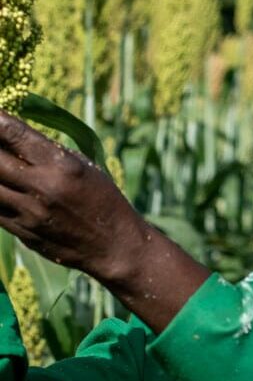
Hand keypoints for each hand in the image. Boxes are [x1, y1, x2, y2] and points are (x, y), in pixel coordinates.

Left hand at [0, 112, 208, 330]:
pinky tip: (2, 186)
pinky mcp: (22, 232)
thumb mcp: (81, 166)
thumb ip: (44, 152)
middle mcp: (42, 188)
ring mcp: (29, 212)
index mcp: (61, 165)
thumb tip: (8, 135)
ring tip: (0, 166)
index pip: (14, 133)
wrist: (114, 246)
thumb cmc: (101, 198)